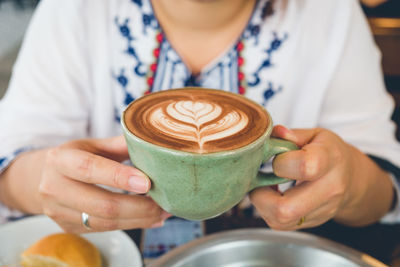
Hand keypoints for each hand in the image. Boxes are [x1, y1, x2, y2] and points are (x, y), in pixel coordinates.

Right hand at [38, 136, 169, 232]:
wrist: (45, 178)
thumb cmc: (76, 157)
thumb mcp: (93, 145)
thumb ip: (120, 144)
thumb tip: (152, 143)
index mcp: (60, 160)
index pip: (89, 169)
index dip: (119, 177)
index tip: (147, 182)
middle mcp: (54, 187)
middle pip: (102, 204)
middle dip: (139, 206)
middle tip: (164, 202)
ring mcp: (59, 212)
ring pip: (106, 222)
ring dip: (139, 219)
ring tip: (162, 212)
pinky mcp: (69, 227)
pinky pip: (105, 230)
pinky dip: (132, 225)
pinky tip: (150, 218)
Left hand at [250, 125, 392, 229]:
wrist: (350, 178)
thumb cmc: (328, 153)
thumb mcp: (316, 135)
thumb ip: (293, 135)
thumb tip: (275, 134)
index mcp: (330, 159)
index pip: (305, 167)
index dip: (280, 163)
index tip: (276, 159)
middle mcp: (329, 189)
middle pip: (287, 208)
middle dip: (261, 195)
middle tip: (259, 180)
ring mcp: (321, 210)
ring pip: (279, 220)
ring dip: (262, 204)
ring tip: (264, 187)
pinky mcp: (310, 223)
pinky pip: (280, 225)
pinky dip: (267, 211)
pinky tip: (271, 196)